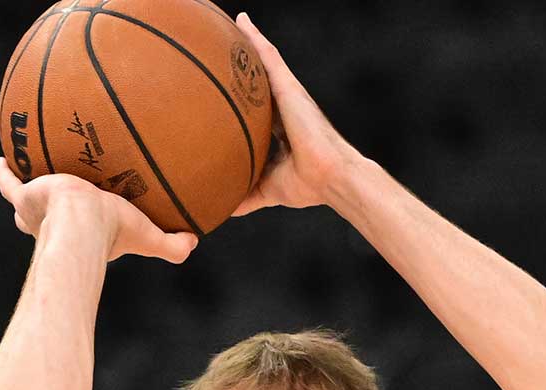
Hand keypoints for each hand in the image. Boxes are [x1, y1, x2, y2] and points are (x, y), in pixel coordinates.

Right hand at [0, 156, 199, 263]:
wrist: (82, 225)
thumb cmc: (112, 234)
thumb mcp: (146, 237)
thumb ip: (172, 244)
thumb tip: (194, 243)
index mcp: (79, 235)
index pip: (78, 234)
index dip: (80, 229)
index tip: (83, 220)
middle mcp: (53, 226)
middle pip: (42, 223)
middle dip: (44, 215)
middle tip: (51, 198)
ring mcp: (36, 210)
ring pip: (24, 203)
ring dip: (25, 190)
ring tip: (26, 173)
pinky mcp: (25, 196)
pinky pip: (9, 182)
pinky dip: (4, 172)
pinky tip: (3, 157)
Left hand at [230, 12, 361, 217]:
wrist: (328, 178)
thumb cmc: (306, 185)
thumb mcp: (267, 190)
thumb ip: (246, 196)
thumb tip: (222, 210)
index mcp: (278, 129)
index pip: (254, 108)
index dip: (240, 96)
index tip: (220, 88)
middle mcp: (282, 109)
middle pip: (256, 80)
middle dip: (241, 63)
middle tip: (217, 45)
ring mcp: (287, 96)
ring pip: (262, 62)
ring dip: (247, 42)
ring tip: (229, 23)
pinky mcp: (290, 89)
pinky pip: (269, 58)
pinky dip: (256, 39)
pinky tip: (242, 22)